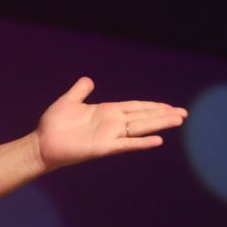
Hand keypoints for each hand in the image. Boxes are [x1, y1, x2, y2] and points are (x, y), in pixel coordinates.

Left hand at [34, 77, 186, 170]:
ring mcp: (110, 135)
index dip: (152, 106)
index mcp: (107, 112)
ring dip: (159, 124)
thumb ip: (80, 91)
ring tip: (179, 120)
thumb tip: (88, 80)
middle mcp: (112, 123)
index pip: (135, 107)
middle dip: (163, 114)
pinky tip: (158, 140)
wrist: (42, 143)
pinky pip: (126, 144)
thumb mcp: (69, 101)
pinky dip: (141, 142)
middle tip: (184, 113)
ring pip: (140, 128)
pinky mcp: (103, 147)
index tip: (170, 106)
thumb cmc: (53, 125)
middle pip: (143, 116)